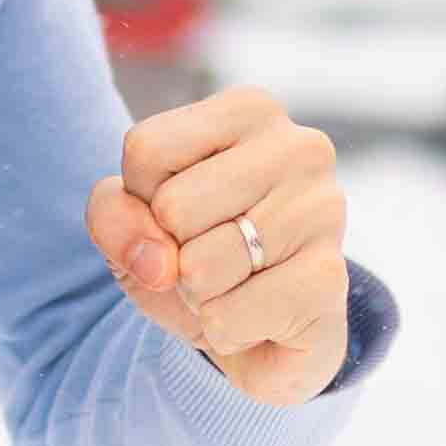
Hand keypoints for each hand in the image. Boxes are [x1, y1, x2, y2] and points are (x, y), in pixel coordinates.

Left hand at [87, 86, 350, 407]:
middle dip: (172, 252)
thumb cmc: (197, 256)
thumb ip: (114, 216)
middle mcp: (299, 147)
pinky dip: (224, 331)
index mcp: (251, 111)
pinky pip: (227, 317)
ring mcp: (323, 211)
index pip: (146, 149)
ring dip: (198, 296)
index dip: (141, 199)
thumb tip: (158, 262)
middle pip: (172, 208)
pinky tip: (257, 317)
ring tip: (235, 287)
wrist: (264, 334)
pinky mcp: (331, 279)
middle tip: (211, 257)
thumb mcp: (134, 224)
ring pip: (199, 266)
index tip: (179, 213)